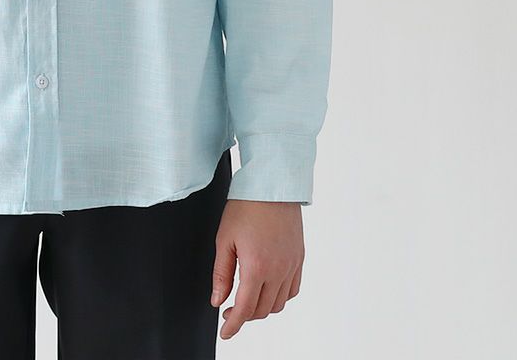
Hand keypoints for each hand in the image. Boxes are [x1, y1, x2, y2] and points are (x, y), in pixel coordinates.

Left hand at [210, 199, 303, 339]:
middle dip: (245, 315)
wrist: (272, 185)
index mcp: (256, 267)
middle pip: (262, 310)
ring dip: (262, 307)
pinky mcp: (299, 258)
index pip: (246, 309)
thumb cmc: (246, 206)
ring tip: (247, 296)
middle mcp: (278, 270)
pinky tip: (267, 287)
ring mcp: (292, 265)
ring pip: (279, 304)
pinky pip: (292, 290)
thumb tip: (217, 301)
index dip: (234, 326)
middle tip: (230, 309)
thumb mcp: (224, 239)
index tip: (225, 332)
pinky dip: (280, 296)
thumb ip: (221, 274)